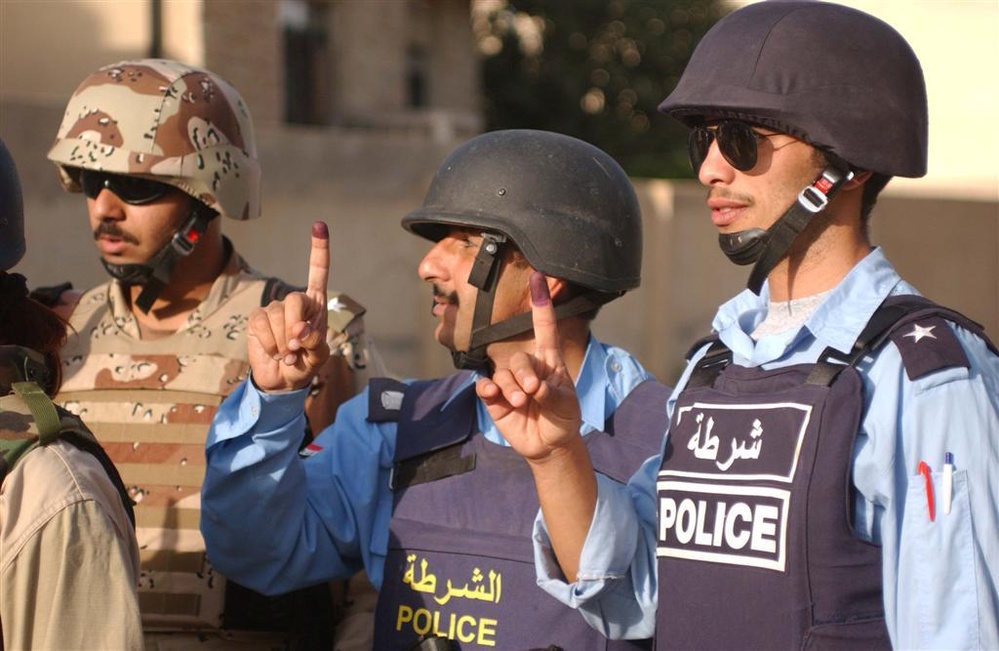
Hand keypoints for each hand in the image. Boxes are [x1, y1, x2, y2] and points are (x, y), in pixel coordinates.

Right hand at [247, 221, 331, 391]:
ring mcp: (274, 309)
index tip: (319, 225)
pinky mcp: (257, 320)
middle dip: (296, 327)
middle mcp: (294, 302)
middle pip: (294, 299)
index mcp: (315, 304)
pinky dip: (270, 343)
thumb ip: (315, 344)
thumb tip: (300, 332)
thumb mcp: (319, 357)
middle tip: (298, 349)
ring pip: (277, 317)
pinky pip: (260, 325)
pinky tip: (275, 352)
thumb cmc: (306, 364)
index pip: (318, 272)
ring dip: (284, 343)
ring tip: (288, 355)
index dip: (319, 250)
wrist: (284, 380)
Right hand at [476, 271, 581, 462]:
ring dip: (511, 387)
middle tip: (532, 390)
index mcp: (549, 361)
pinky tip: (493, 395)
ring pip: (502, 373)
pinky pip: (485, 387)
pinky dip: (489, 389)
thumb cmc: (562, 417)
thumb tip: (533, 387)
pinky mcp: (495, 399)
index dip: (541, 304)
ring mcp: (509, 382)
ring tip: (522, 402)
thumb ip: (551, 393)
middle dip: (523, 372)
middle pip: (518, 357)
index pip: (545, 328)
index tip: (538, 277)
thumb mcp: (565, 404)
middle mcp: (528, 368)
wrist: (549, 445)